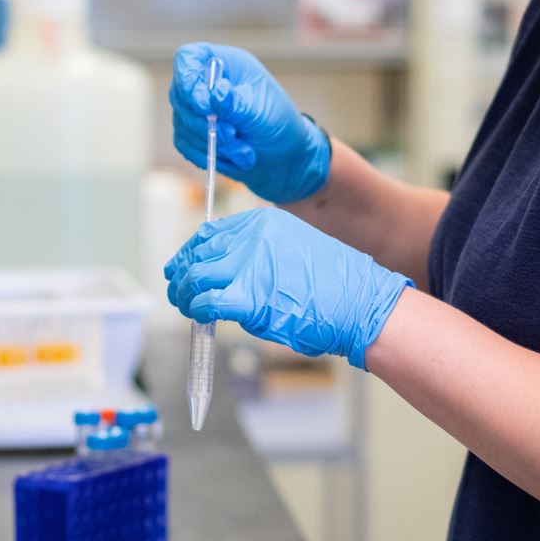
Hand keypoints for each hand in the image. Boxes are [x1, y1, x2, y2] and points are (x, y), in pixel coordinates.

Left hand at [164, 208, 411, 368]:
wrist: (361, 303)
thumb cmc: (335, 285)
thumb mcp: (295, 249)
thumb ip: (259, 253)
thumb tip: (224, 270)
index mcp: (262, 223)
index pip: (209, 233)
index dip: (190, 252)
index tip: (183, 266)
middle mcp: (251, 238)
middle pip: (198, 254)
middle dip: (182, 275)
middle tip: (179, 291)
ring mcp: (249, 266)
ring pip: (194, 278)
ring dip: (185, 295)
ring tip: (187, 307)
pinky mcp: (248, 298)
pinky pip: (205, 302)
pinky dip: (197, 311)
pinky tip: (201, 317)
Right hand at [171, 44, 330, 204]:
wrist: (283, 158)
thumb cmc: (277, 123)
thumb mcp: (260, 110)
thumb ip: (235, 103)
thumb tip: (215, 92)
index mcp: (224, 64)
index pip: (188, 57)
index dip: (187, 78)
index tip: (204, 105)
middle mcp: (204, 82)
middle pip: (181, 95)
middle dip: (206, 123)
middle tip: (233, 135)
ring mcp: (195, 108)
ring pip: (183, 124)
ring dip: (213, 144)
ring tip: (245, 151)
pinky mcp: (192, 133)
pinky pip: (185, 144)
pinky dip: (208, 155)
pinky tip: (233, 157)